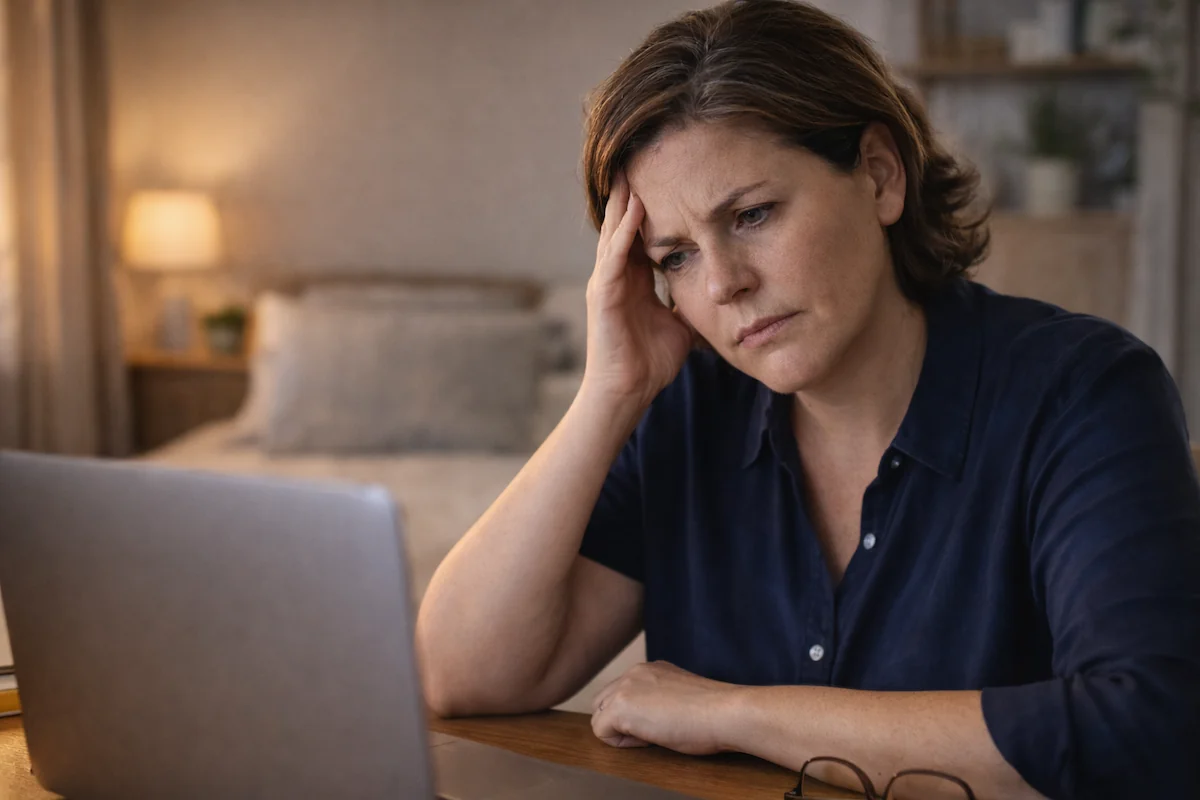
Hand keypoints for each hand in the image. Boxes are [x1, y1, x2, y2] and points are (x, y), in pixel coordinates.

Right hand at [581, 174, 694, 411]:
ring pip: (614, 233)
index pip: (642, 234)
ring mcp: (606, 283)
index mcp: (633, 280)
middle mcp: (616, 275)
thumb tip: (721, 295)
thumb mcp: (681, 324)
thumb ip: (692, 304)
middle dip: (632, 193)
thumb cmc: (650, 363)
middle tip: (642, 156)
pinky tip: (634, 210)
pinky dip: (623, 232)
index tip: (669, 177)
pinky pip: (613, 256)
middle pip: (623, 224)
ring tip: (632, 169)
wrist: (626, 393)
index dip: (652, 207)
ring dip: (624, 202)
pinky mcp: (602, 296)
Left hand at [590, 661, 736, 754]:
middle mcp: (634, 672)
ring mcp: (625, 687)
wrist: (724, 712)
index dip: (635, 716)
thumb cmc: (712, 713)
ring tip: (653, 734)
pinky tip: (649, 739)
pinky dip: (620, 742)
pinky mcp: (621, 706)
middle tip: (653, 732)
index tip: (661, 722)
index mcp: (650, 669)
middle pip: (602, 702)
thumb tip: (649, 716)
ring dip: (620, 731)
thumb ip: (659, 697)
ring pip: (599, 715)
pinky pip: (600, 730)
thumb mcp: (680, 696)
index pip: (621, 693)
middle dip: (619, 721)